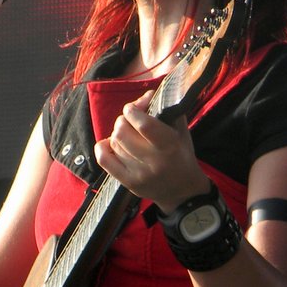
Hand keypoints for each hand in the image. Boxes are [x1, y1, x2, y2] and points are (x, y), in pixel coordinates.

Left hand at [93, 90, 210, 212]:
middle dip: (123, 121)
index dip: (133, 111)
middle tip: (129, 122)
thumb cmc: (182, 156)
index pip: (143, 124)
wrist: (183, 192)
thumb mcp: (181, 132)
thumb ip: (166, 111)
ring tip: (126, 135)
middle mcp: (153, 161)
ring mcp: (138, 174)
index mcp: (169, 145)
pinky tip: (110, 144)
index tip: (134, 108)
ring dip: (116, 134)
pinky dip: (102, 147)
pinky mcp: (128, 183)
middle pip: (122, 133)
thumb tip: (147, 94)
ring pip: (114, 144)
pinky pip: (104, 160)